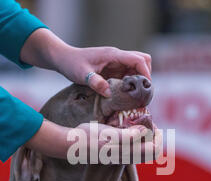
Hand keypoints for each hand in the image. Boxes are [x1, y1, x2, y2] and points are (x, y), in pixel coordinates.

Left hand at [20, 29, 151, 96]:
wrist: (64, 58)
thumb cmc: (72, 64)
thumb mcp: (82, 74)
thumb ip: (95, 82)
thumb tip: (109, 93)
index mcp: (113, 55)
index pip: (138, 60)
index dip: (146, 73)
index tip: (146, 89)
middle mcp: (118, 57)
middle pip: (143, 60)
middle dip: (146, 76)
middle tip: (141, 93)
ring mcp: (117, 62)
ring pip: (137, 67)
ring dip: (139, 80)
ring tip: (135, 96)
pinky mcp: (114, 68)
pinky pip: (129, 74)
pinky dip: (131, 83)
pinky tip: (125, 94)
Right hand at [74, 123, 161, 163]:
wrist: (70, 145)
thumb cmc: (88, 138)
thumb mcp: (108, 134)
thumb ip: (127, 135)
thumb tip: (144, 131)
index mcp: (127, 153)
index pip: (154, 150)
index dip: (158, 138)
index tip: (154, 125)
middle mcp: (126, 156)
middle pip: (150, 152)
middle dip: (154, 138)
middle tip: (149, 124)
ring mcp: (119, 155)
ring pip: (141, 150)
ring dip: (145, 137)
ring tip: (139, 123)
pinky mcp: (113, 152)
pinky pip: (131, 147)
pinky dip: (135, 137)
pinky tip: (126, 127)